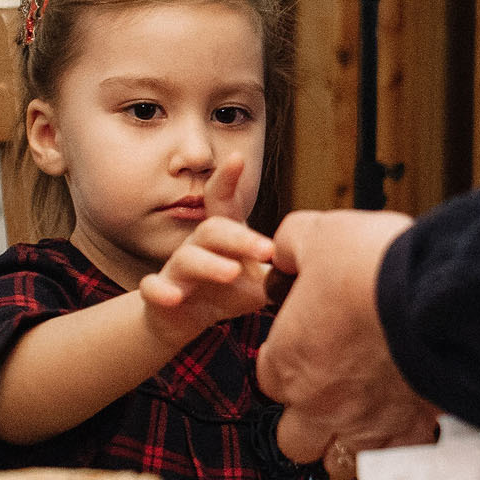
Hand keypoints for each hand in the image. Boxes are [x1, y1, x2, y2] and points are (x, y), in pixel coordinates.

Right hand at [140, 170, 274, 332]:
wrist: (182, 320)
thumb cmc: (226, 291)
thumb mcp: (260, 277)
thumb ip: (284, 266)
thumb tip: (326, 256)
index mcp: (222, 237)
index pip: (223, 202)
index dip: (227, 179)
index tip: (238, 159)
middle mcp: (197, 245)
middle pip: (213, 229)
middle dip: (239, 238)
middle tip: (267, 250)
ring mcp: (177, 269)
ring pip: (187, 258)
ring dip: (210, 264)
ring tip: (232, 272)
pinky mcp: (160, 294)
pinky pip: (153, 289)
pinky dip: (161, 291)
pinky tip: (174, 297)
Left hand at [257, 209, 438, 478]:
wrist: (438, 293)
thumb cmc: (375, 267)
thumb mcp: (320, 234)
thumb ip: (291, 243)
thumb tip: (282, 249)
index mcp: (288, 361)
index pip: (269, 380)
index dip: (287, 363)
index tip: (308, 346)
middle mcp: (319, 404)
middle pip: (294, 440)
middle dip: (309, 422)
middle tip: (332, 392)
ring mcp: (364, 424)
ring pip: (339, 463)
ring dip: (347, 443)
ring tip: (367, 415)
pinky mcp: (409, 430)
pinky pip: (395, 458)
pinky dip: (397, 445)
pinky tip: (407, 418)